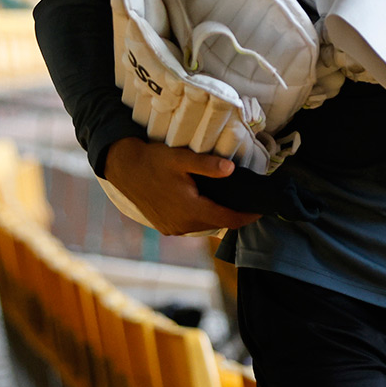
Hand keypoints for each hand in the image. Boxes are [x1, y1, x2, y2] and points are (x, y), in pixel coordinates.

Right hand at [102, 137, 261, 235]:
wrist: (124, 168)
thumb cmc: (153, 160)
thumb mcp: (181, 158)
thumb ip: (207, 165)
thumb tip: (231, 169)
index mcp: (190, 210)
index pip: (228, 219)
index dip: (247, 216)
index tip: (262, 209)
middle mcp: (182, 225)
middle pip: (217, 224)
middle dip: (234, 215)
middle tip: (248, 201)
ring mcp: (172, 228)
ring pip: (204, 226)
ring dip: (217, 216)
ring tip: (230, 201)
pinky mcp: (165, 226)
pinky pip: (191, 225)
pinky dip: (202, 217)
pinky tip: (206, 202)